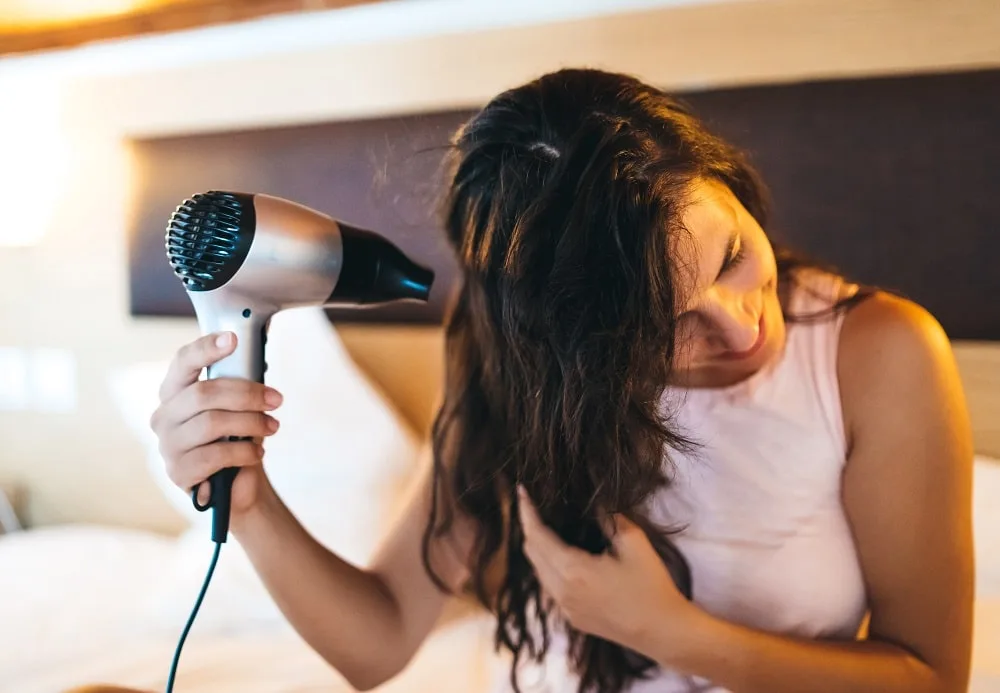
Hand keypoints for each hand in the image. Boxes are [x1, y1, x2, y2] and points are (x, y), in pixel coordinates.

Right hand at [149, 332, 283, 514]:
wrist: (236, 485)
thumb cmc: (235, 437)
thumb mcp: (238, 407)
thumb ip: (240, 383)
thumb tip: (260, 350)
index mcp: (175, 391)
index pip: (183, 362)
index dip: (206, 348)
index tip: (233, 339)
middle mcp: (164, 415)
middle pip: (204, 393)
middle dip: (247, 394)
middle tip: (276, 400)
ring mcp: (167, 445)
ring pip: (211, 424)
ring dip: (250, 423)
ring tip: (272, 426)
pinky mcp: (178, 471)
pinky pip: (214, 455)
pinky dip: (243, 452)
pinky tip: (257, 452)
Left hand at [517, 486, 700, 656]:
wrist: (662, 632)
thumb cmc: (651, 586)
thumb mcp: (634, 543)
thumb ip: (609, 518)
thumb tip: (593, 501)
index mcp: (573, 569)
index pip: (536, 535)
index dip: (526, 512)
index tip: (521, 492)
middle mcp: (562, 591)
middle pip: (532, 553)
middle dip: (528, 527)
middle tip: (533, 506)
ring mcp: (566, 608)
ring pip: (538, 572)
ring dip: (537, 548)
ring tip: (543, 526)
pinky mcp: (573, 619)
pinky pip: (550, 587)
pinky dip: (547, 567)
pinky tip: (560, 557)